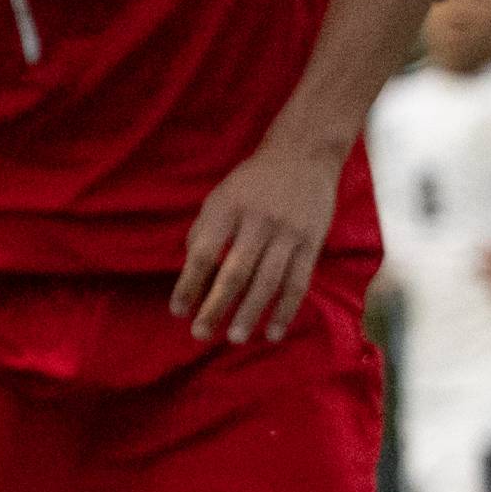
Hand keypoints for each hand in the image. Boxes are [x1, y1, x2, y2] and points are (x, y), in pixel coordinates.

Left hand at [174, 132, 344, 342]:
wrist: (303, 154)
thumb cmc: (252, 182)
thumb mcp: (220, 197)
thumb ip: (204, 232)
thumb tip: (190, 274)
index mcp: (227, 209)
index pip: (202, 253)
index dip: (188, 284)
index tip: (177, 311)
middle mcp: (258, 222)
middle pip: (235, 272)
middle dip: (216, 306)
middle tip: (201, 333)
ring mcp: (288, 233)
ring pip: (268, 281)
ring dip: (251, 313)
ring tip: (235, 337)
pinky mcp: (312, 242)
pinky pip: (298, 282)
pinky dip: (286, 310)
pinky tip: (273, 332)